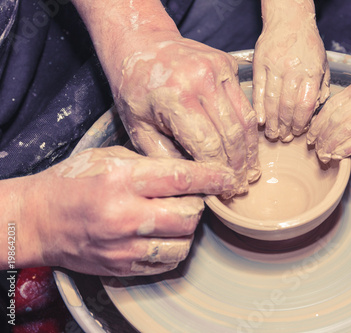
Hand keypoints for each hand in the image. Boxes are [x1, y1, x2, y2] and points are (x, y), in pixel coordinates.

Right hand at [30, 146, 235, 275]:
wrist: (37, 220)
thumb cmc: (71, 182)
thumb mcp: (108, 158)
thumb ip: (150, 164)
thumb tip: (189, 170)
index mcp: (121, 181)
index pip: (181, 178)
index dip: (211, 176)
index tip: (228, 177)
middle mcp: (125, 216)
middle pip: (189, 214)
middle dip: (198, 203)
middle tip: (190, 196)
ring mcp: (123, 247)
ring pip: (183, 242)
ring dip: (187, 228)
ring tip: (173, 216)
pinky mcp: (122, 267)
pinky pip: (166, 262)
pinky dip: (173, 247)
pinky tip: (162, 234)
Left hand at [114, 35, 259, 196]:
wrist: (141, 44)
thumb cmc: (135, 87)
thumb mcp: (138, 127)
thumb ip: (166, 157)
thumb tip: (194, 183)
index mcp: (174, 96)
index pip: (207, 145)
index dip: (218, 172)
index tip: (223, 190)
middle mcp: (200, 79)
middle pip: (232, 134)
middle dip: (238, 166)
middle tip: (240, 186)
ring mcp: (218, 69)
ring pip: (246, 119)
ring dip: (249, 150)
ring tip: (249, 171)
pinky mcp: (228, 65)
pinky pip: (245, 103)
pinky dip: (248, 128)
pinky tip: (246, 147)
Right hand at [253, 6, 329, 141]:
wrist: (289, 19)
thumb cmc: (307, 44)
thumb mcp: (322, 64)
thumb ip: (321, 87)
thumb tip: (316, 111)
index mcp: (311, 72)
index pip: (305, 105)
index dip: (301, 123)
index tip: (298, 132)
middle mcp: (293, 70)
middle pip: (287, 106)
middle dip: (285, 126)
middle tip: (283, 138)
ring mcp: (274, 67)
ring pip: (272, 101)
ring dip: (271, 121)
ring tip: (272, 134)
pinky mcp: (260, 64)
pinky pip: (259, 90)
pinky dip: (259, 107)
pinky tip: (259, 120)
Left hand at [307, 68, 350, 161]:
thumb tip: (339, 121)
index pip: (329, 108)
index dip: (317, 124)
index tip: (310, 136)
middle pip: (333, 121)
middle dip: (321, 138)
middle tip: (315, 150)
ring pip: (344, 131)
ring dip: (331, 145)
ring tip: (325, 155)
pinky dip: (348, 147)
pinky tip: (340, 154)